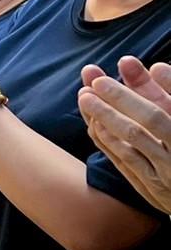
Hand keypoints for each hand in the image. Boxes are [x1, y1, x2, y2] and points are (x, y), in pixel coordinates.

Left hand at [80, 57, 170, 213]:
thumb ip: (169, 92)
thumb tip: (156, 67)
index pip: (169, 104)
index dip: (148, 82)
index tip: (125, 61)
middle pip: (151, 119)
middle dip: (122, 97)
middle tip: (98, 79)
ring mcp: (168, 172)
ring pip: (133, 140)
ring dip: (106, 115)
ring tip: (86, 95)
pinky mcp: (151, 188)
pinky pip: (125, 160)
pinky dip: (107, 139)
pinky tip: (93, 122)